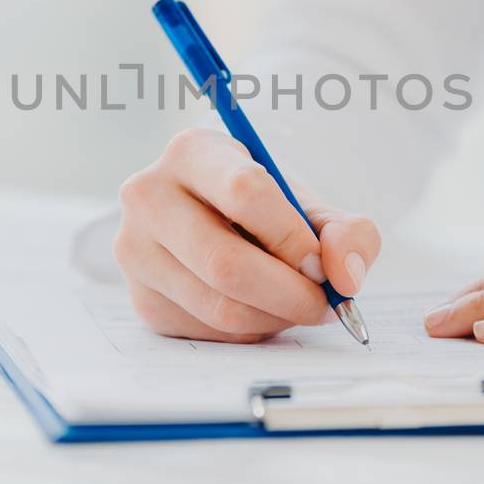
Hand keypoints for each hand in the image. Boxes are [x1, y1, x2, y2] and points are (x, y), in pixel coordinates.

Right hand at [114, 128, 380, 341]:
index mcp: (193, 152)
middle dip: (290, 293)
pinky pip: (209, 331)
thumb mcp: (308, 205)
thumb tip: (344, 276)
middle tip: (322, 303)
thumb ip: (347, 232)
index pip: (245, 193)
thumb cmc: (262, 210)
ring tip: (295, 304)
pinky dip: (251, 330)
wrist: (207, 224)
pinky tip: (260, 309)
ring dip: (275, 317)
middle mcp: (149, 196)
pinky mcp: (141, 298)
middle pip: (226, 263)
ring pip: (219, 306)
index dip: (292, 237)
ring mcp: (136, 250)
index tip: (321, 264)